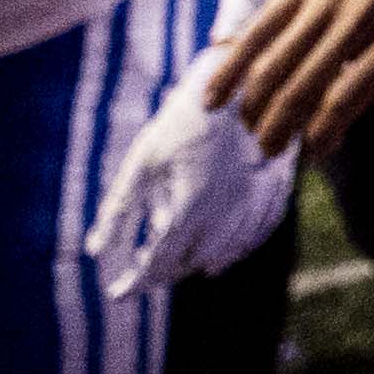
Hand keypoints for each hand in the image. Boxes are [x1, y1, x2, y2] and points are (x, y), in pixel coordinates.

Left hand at [85, 71, 292, 295]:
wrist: (242, 81)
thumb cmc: (183, 121)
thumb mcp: (142, 161)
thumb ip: (118, 210)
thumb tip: (95, 252)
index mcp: (187, 209)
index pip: (157, 263)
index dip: (134, 281)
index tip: (117, 292)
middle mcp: (225, 214)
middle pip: (192, 262)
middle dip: (166, 271)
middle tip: (145, 272)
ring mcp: (255, 203)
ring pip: (228, 253)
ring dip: (202, 264)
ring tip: (185, 268)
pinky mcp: (278, 188)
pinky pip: (261, 231)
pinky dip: (241, 248)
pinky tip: (227, 254)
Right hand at [208, 0, 373, 160]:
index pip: (354, 91)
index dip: (327, 129)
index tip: (316, 152)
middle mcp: (362, 8)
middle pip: (306, 80)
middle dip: (280, 125)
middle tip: (271, 152)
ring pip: (274, 58)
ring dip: (255, 104)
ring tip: (254, 132)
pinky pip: (257, 28)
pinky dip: (231, 67)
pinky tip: (212, 100)